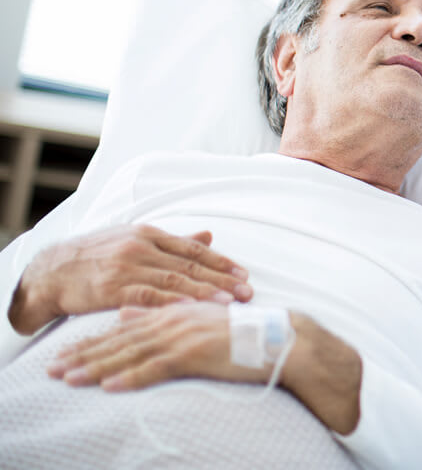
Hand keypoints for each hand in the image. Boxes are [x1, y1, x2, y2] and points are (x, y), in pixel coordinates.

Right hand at [8, 225, 252, 334]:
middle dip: (222, 279)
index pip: (194, 249)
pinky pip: (148, 297)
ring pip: (173, 281)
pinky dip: (171, 304)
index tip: (245, 274)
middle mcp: (142, 248)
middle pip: (190, 265)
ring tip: (228, 302)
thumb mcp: (134, 240)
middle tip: (247, 292)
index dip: (222, 262)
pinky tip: (190, 311)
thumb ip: (174, 241)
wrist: (51, 272)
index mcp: (149, 235)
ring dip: (204, 292)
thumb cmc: (96, 256)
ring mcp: (127, 268)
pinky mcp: (113, 289)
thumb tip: (210, 234)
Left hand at [46, 302, 266, 390]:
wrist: (277, 339)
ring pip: (130, 353)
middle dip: (84, 354)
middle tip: (53, 368)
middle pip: (119, 340)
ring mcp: (183, 335)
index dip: (93, 341)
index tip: (65, 353)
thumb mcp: (198, 318)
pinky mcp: (194, 353)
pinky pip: (155, 368)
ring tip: (69, 379)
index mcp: (173, 310)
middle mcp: (173, 319)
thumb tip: (126, 314)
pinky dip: (130, 377)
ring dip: (97, 367)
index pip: (124, 328)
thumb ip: (161, 313)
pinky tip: (108, 387)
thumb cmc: (242, 333)